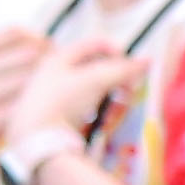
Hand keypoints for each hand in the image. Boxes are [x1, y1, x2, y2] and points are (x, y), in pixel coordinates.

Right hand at [0, 31, 47, 184]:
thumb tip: (42, 42)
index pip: (16, 32)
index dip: (40, 40)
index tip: (50, 53)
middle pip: (30, 55)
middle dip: (49, 63)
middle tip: (60, 76)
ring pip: (31, 81)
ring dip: (48, 87)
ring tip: (56, 94)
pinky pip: (25, 108)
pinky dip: (38, 108)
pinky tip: (43, 113)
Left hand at [3, 38, 144, 163]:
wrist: (35, 140)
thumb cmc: (63, 102)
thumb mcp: (96, 81)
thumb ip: (123, 69)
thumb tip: (149, 60)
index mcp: (58, 57)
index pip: (95, 44)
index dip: (117, 51)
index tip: (131, 67)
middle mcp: (52, 73)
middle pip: (93, 67)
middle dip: (115, 77)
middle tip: (128, 89)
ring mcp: (51, 96)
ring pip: (89, 89)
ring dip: (108, 96)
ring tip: (117, 108)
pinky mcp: (53, 117)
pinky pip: (81, 107)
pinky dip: (96, 110)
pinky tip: (101, 121)